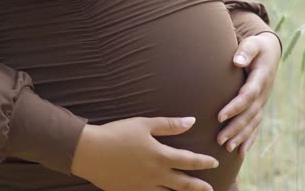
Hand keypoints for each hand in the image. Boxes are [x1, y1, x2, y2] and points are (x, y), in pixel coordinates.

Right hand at [72, 117, 218, 190]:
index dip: (204, 162)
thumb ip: (169, 125)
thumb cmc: (117, 134)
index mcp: (160, 156)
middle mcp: (155, 175)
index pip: (189, 161)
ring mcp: (143, 186)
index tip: (215, 162)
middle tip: (211, 190)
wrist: (89, 151)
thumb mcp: (144, 125)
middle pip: (183, 184)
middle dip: (199, 187)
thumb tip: (191, 121)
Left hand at [216, 31, 280, 156]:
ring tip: (227, 148)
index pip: (247, 95)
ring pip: (253, 123)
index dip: (235, 107)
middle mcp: (264, 93)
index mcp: (261, 78)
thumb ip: (246, 51)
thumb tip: (238, 61)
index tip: (219, 116)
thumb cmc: (256, 48)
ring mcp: (263, 102)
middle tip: (219, 140)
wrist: (270, 52)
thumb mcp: (252, 44)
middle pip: (249, 114)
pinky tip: (241, 152)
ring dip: (241, 137)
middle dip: (235, 128)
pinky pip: (256, 125)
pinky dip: (250, 139)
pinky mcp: (261, 107)